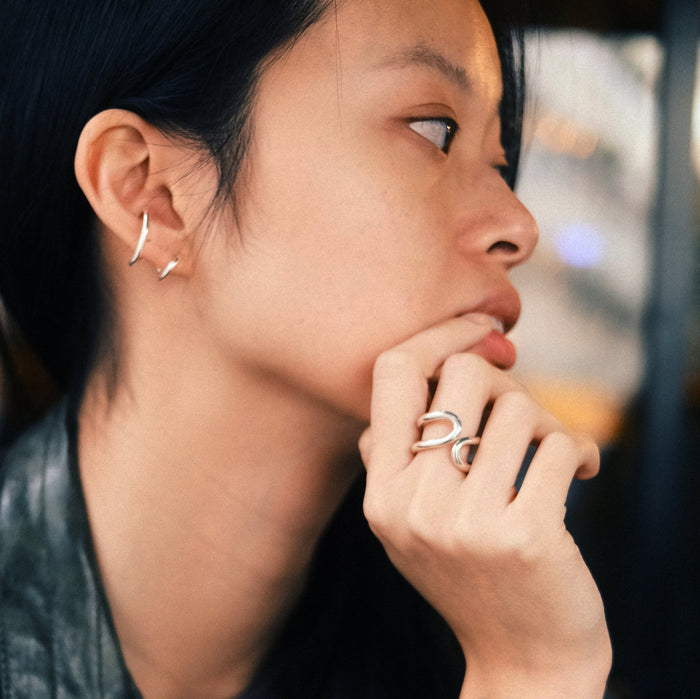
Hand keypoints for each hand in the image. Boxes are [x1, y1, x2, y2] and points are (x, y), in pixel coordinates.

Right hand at [359, 314, 611, 697]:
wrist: (523, 661)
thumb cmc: (471, 575)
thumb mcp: (410, 522)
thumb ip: (397, 454)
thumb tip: (425, 369)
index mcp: (380, 493)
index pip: (392, 373)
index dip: (439, 335)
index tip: (479, 327)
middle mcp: (412, 505)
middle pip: (463, 374)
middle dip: (504, 376)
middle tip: (522, 404)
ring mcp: (466, 524)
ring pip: (519, 408)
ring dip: (548, 422)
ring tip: (556, 450)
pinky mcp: (525, 536)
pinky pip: (562, 445)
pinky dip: (581, 449)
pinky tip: (585, 471)